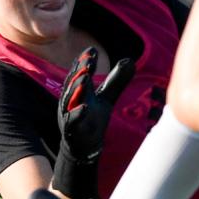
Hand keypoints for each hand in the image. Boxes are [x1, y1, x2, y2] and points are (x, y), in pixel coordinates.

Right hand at [53, 47, 134, 198]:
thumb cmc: (92, 119)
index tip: (92, 50)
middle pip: (73, 83)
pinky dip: (77, 114)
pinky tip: (85, 108)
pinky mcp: (71, 130)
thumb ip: (116, 80)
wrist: (84, 147)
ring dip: (76, 88)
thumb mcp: (107, 97)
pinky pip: (72, 121)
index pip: (79, 73)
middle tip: (88, 60)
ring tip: (85, 77)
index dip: (84, 61)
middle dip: (79, 70)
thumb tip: (129, 61)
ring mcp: (69, 115)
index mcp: (79, 91)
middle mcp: (71, 101)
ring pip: (70, 100)